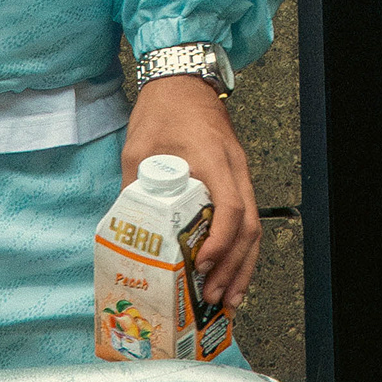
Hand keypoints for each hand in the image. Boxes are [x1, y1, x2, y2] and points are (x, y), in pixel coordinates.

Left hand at [123, 77, 259, 311]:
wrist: (183, 81)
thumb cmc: (162, 111)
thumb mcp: (137, 148)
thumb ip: (134, 187)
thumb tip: (127, 232)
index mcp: (213, 160)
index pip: (230, 207)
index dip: (220, 241)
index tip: (201, 264)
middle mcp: (235, 170)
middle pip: (249, 227)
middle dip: (233, 267)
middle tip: (213, 297)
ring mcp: (240, 174)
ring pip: (254, 228)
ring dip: (242, 266)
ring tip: (227, 299)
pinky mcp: (236, 179)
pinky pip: (247, 220)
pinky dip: (241, 251)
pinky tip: (231, 274)